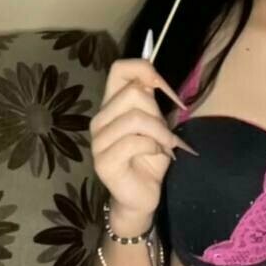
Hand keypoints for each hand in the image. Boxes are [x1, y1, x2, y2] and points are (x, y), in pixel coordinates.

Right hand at [90, 58, 195, 228]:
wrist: (143, 196)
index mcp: (111, 106)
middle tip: (165, 134)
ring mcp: (98, 141)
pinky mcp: (103, 161)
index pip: (119, 69)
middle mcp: (100, 119)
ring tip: (166, 146)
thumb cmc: (150, 158)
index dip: (144, 69)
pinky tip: (157, 156)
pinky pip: (135, 142)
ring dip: (161, 133)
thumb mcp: (156, 124)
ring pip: (136, 118)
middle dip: (158, 112)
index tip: (163, 88)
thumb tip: (153, 80)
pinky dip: (155, 147)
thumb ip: (151, 102)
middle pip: (133, 92)